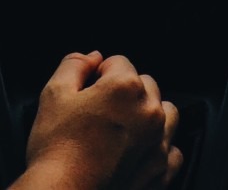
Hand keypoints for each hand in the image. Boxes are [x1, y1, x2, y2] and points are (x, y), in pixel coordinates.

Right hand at [19, 50, 180, 189]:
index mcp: (126, 87)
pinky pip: (173, 150)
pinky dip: (159, 147)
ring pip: (165, 113)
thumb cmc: (57, 148)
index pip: (118, 63)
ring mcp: (158, 142)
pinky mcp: (160, 170)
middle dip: (124, 92)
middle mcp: (149, 111)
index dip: (98, 75)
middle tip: (98, 112)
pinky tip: (140, 150)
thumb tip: (93, 57)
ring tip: (122, 127)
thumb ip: (74, 64)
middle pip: (144, 84)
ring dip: (148, 113)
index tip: (86, 93)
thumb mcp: (54, 94)